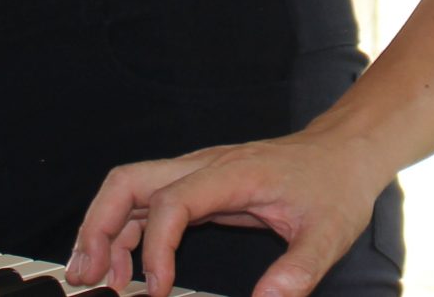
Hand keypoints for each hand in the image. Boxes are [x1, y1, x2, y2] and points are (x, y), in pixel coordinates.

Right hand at [69, 130, 389, 296]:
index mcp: (232, 173)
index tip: (156, 288)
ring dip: (104, 230)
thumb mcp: (329, 232)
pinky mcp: (200, 186)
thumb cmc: (335, 183)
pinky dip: (127, 233)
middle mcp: (206, 166)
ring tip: (95, 278)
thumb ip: (299, 268)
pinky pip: (149, 203)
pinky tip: (127, 269)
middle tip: (88, 276)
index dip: (155, 246)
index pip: (171, 200)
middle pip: (129, 181)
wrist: (345, 151)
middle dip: (98, 226)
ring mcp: (199, 173)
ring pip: (131, 189)